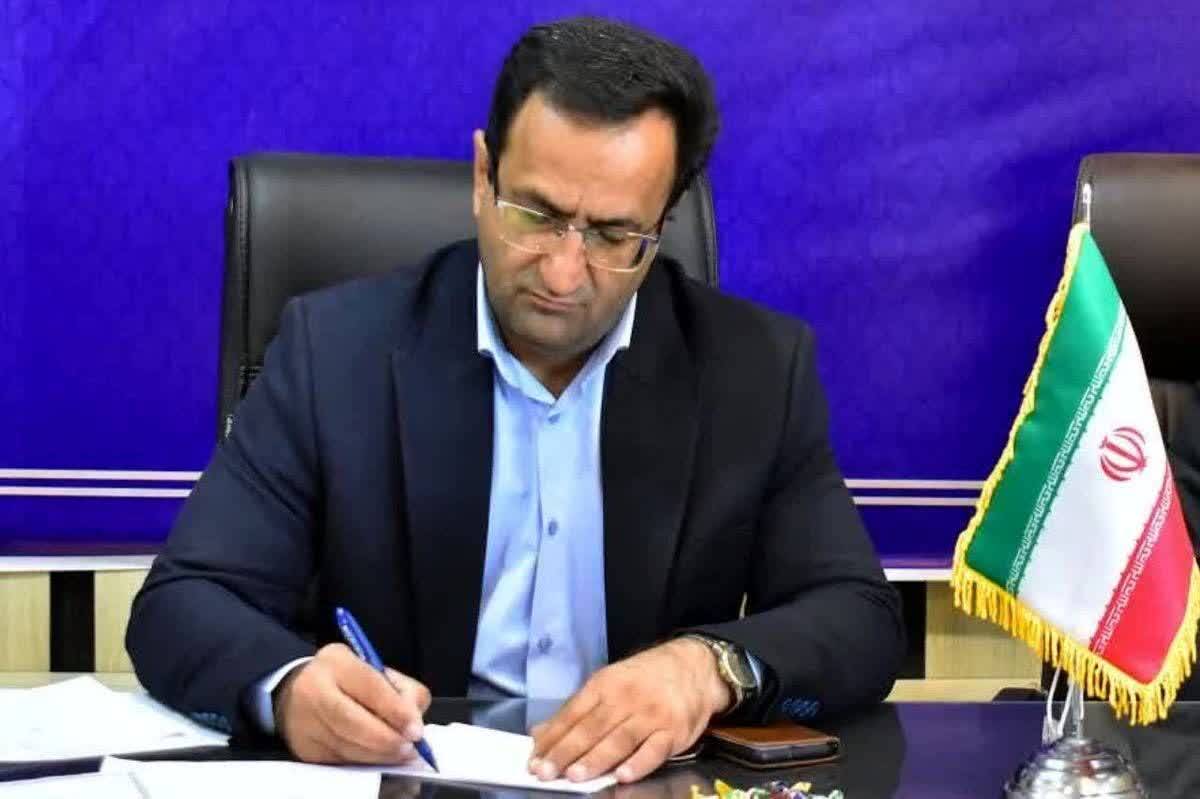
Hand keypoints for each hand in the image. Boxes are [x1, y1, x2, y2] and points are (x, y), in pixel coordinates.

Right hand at [273, 643, 431, 763]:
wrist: (296, 693)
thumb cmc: (346, 680)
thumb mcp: (373, 668)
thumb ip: (400, 689)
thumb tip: (414, 721)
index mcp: (337, 661)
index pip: (369, 686)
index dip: (395, 711)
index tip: (416, 729)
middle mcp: (314, 689)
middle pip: (352, 721)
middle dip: (386, 738)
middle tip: (410, 747)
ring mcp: (305, 721)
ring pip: (346, 746)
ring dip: (378, 754)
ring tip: (399, 754)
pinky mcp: (305, 748)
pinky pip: (340, 760)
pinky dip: (364, 762)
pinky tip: (378, 758)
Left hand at [529, 637, 730, 783]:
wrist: (694, 666)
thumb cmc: (644, 679)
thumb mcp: (608, 683)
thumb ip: (576, 711)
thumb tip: (541, 734)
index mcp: (605, 685)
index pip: (573, 713)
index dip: (553, 737)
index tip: (534, 759)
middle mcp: (626, 698)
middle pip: (593, 727)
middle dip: (567, 751)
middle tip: (545, 772)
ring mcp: (651, 715)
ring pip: (620, 739)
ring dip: (596, 759)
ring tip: (575, 776)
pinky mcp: (674, 731)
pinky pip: (655, 750)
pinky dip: (639, 764)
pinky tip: (622, 776)